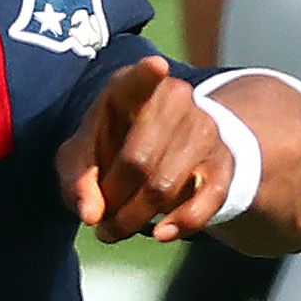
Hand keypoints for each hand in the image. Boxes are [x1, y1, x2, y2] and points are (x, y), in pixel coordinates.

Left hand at [57, 57, 234, 242]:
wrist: (166, 151)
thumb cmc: (111, 147)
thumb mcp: (81, 157)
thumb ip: (76, 180)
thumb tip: (92, 213)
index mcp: (131, 88)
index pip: (139, 80)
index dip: (145, 76)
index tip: (155, 66)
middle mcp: (174, 100)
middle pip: (138, 161)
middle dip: (113, 199)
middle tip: (99, 220)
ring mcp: (204, 129)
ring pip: (164, 187)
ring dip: (134, 219)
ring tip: (115, 228)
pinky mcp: (224, 163)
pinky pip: (205, 201)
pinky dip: (181, 224)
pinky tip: (161, 235)